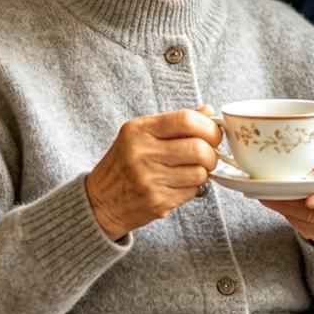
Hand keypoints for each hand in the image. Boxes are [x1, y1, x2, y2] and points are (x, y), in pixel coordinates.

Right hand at [85, 105, 221, 239]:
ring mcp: (149, 180)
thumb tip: (209, 110)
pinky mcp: (157, 202)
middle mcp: (142, 153)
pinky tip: (179, 184)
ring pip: (200, 173)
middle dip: (212, 153)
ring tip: (193, 170)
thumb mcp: (142, 134)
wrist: (100, 201)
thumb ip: (176, 122)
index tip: (213, 133)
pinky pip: (192, 191)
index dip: (208, 126)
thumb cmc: (124, 163)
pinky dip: (193, 187)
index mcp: (139, 130)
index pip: (186, 120)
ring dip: (204, 172)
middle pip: (198, 148)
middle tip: (209, 155)